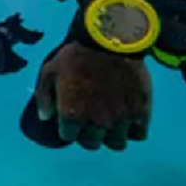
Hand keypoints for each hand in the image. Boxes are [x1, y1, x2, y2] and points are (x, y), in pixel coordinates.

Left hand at [33, 40, 151, 149]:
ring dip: (112, 136)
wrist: (111, 41)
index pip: (69, 136)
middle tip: (92, 120)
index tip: (73, 118)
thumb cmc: (76, 55)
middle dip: (89, 134)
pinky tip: (129, 119)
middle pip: (92, 143)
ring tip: (112, 122)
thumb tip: (45, 117)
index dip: (69, 127)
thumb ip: (44, 96)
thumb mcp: (49, 71)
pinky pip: (138, 135)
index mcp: (71, 116)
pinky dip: (133, 130)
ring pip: (116, 144)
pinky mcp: (141, 114)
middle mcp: (95, 124)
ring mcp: (120, 121)